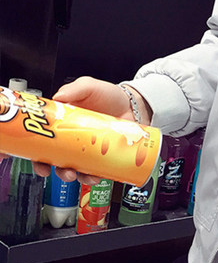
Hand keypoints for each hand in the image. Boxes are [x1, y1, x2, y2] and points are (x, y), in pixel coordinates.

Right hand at [29, 77, 151, 184]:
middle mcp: (73, 140)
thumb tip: (58, 97)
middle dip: (56, 169)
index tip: (38, 160)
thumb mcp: (89, 86)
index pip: (44, 141)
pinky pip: (98, 171)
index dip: (38, 153)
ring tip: (79, 175)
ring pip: (77, 169)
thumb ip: (75, 89)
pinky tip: (97, 175)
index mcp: (63, 125)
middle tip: (62, 170)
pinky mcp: (105, 157)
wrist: (134, 105)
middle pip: (57, 160)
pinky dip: (96, 175)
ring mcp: (90, 150)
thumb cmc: (110, 96)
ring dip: (75, 176)